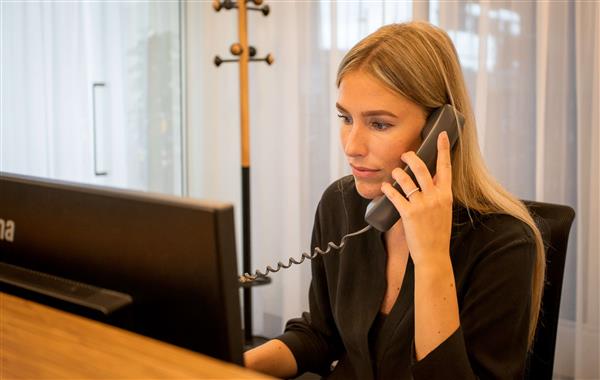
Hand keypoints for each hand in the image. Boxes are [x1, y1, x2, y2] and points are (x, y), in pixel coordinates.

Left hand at [380, 131, 452, 267]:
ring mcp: (422, 205)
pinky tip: (384, 187)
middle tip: (404, 154)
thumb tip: (431, 178)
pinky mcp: (409, 214)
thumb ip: (438, 194)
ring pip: (406, 179)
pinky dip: (388, 189)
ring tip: (394, 172)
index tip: (442, 135)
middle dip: (411, 157)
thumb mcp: (443, 210)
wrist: (433, 254)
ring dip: (397, 173)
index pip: (446, 167)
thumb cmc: (437, 233)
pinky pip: (395, 196)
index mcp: (446, 195)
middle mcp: (435, 197)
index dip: (443, 149)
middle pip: (422, 168)